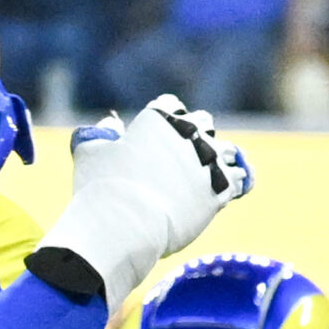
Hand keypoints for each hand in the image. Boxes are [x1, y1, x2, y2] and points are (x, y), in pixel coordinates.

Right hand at [38, 96, 251, 305]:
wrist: (124, 225)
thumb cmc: (102, 188)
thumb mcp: (90, 153)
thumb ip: (100, 135)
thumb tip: (109, 124)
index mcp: (158, 117)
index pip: (169, 104)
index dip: (164, 118)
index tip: (157, 134)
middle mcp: (189, 133)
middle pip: (203, 122)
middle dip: (196, 132)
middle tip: (185, 151)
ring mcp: (208, 161)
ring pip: (227, 150)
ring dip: (219, 157)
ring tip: (210, 170)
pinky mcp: (220, 190)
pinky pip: (238, 180)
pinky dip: (232, 182)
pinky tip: (225, 190)